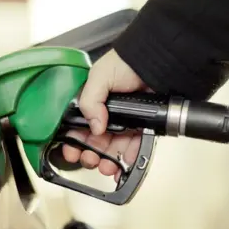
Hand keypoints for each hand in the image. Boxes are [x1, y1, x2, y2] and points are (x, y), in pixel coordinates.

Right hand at [62, 49, 147, 179]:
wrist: (156, 61)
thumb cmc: (126, 62)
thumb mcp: (99, 76)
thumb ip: (90, 101)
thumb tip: (95, 127)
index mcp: (92, 103)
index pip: (77, 127)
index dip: (73, 142)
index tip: (72, 152)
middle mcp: (106, 114)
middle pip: (94, 142)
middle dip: (89, 155)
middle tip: (90, 159)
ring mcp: (124, 121)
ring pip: (112, 148)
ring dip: (107, 161)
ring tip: (106, 167)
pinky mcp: (141, 126)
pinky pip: (134, 146)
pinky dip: (129, 157)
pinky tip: (124, 163)